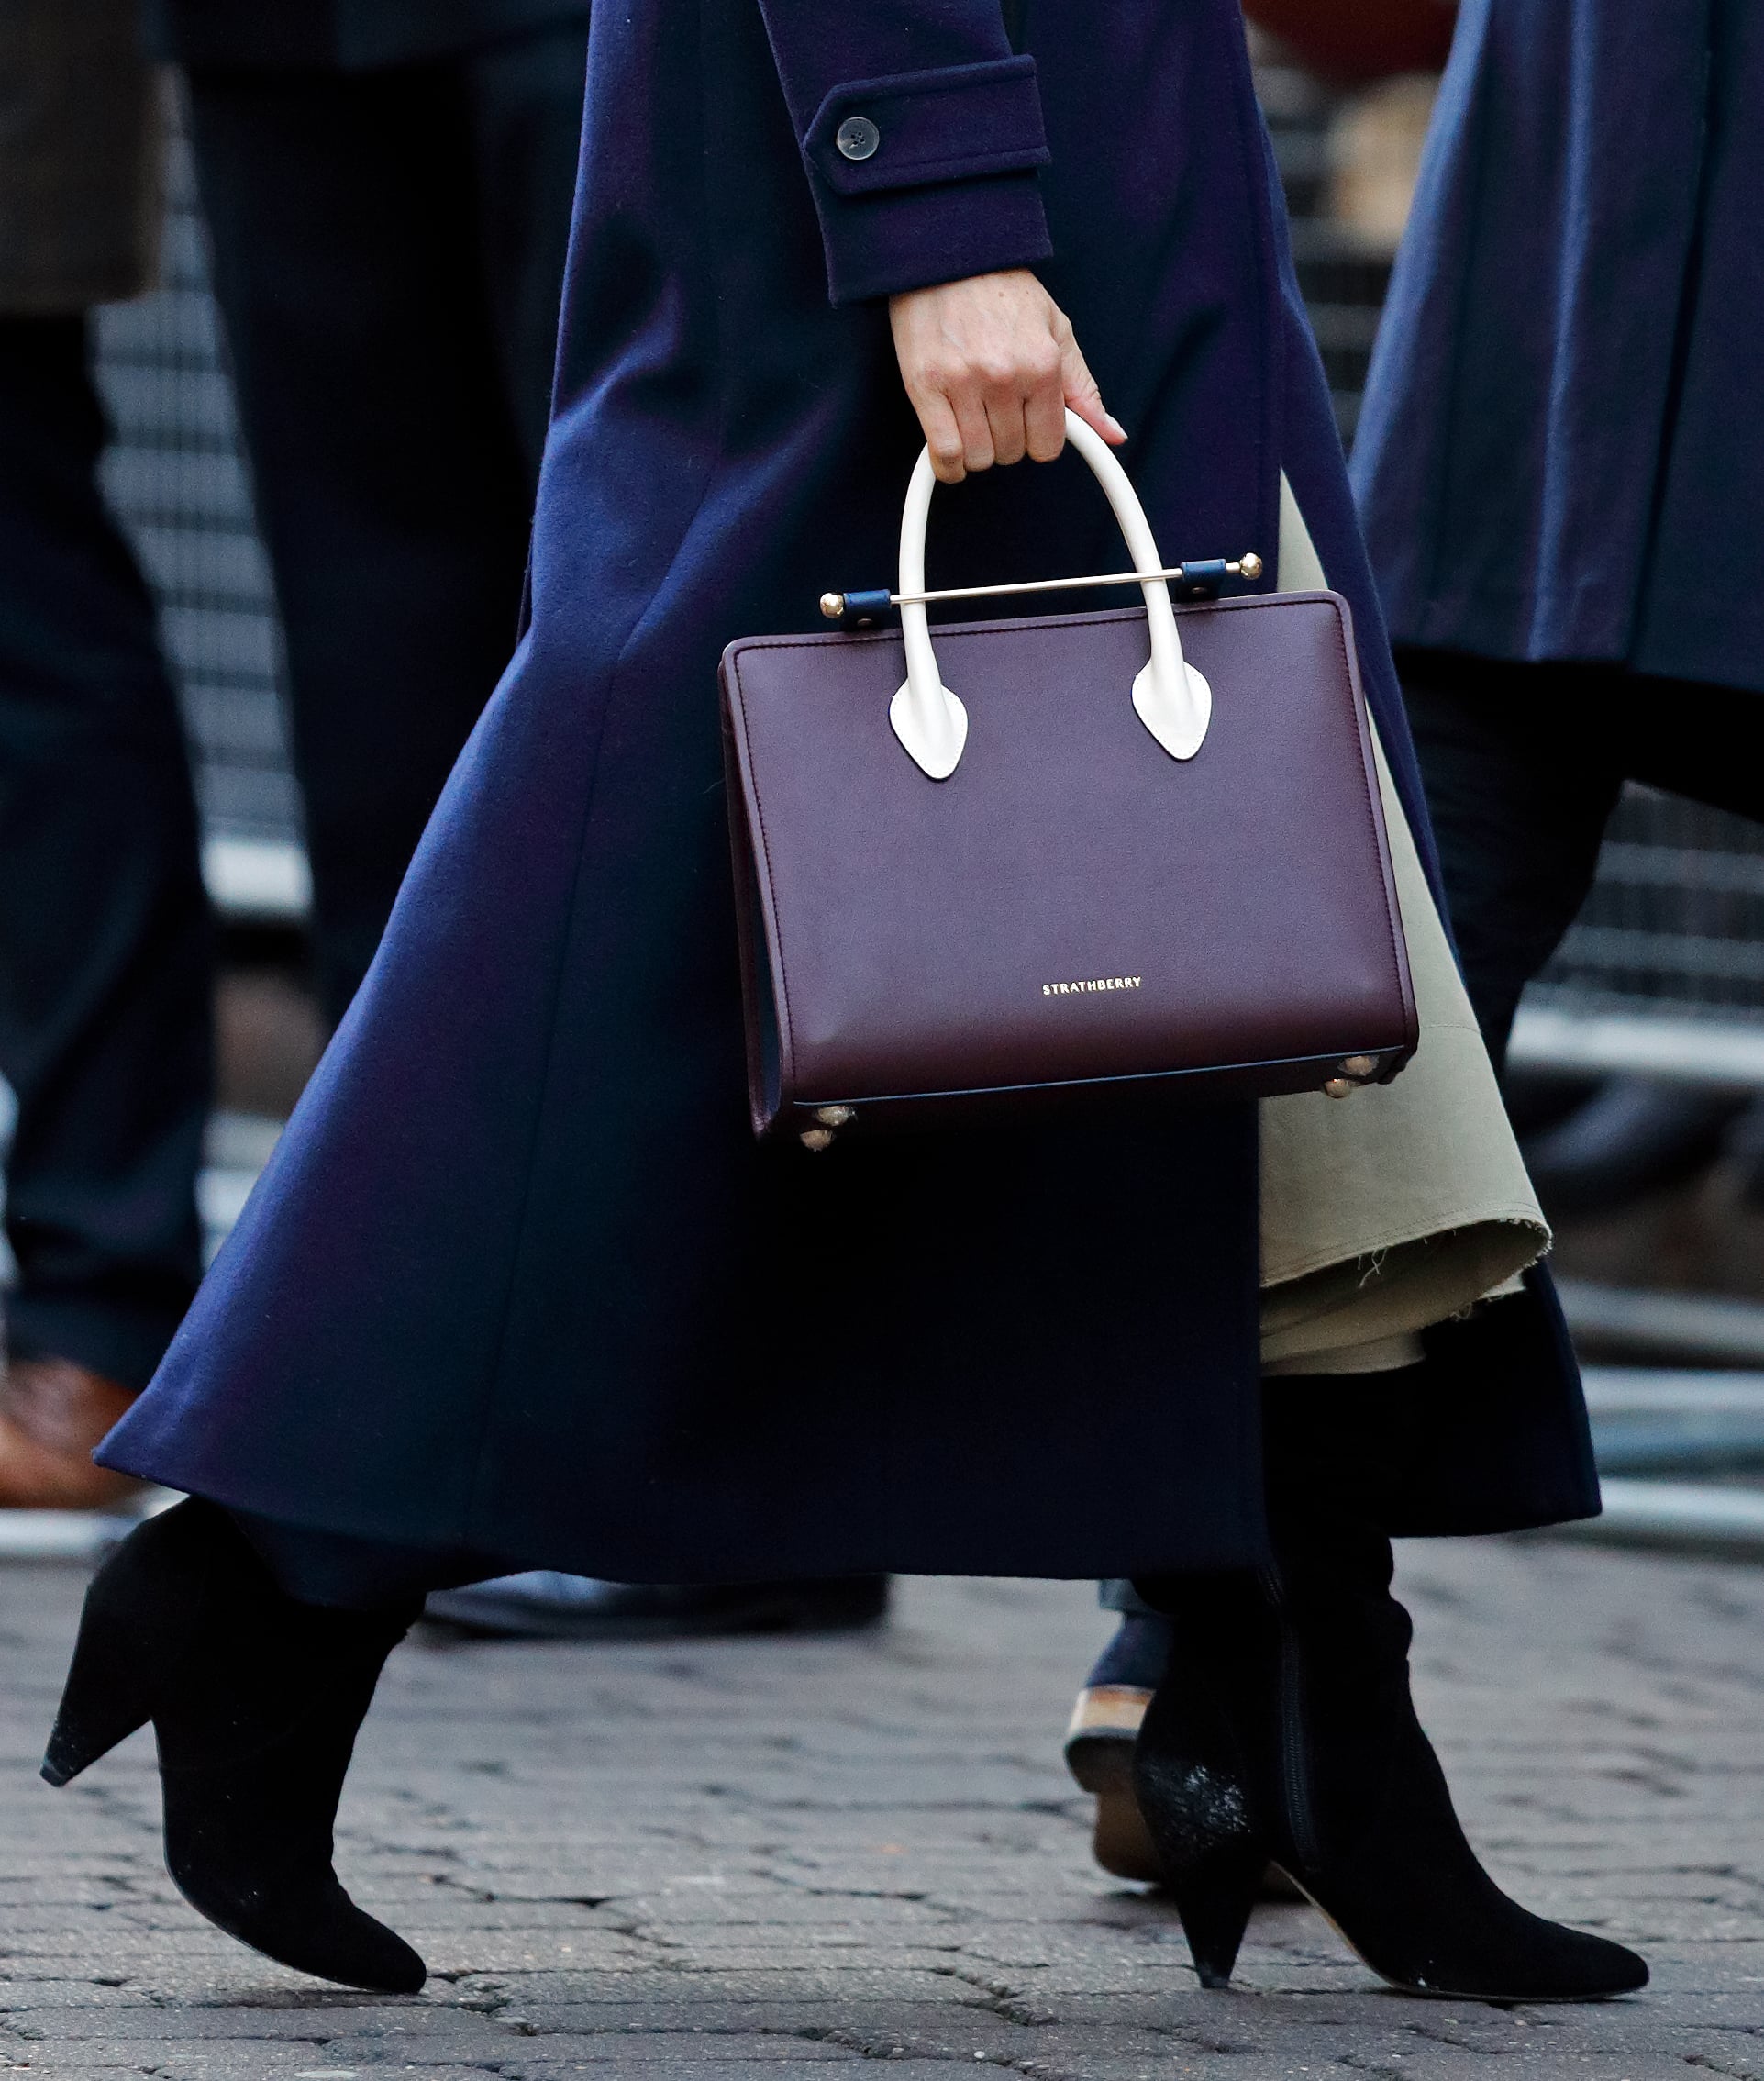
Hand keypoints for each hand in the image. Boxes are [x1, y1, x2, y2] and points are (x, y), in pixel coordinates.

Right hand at [889, 269, 1125, 483]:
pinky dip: (948, 466)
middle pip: (1011, 453)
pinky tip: (952, 456)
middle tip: (995, 411)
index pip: (1048, 446)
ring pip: (978, 458)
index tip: (1027, 425)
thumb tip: (1113, 435)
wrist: (948, 255)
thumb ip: (1083, 389)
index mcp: (1042, 365)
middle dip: (1006, 440)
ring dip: (976, 450)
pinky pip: (944, 453)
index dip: (1037, 439)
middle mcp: (1005, 377)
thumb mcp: (1057, 331)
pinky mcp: (925, 387)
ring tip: (972, 420)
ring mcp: (963, 383)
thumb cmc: (1002, 291)